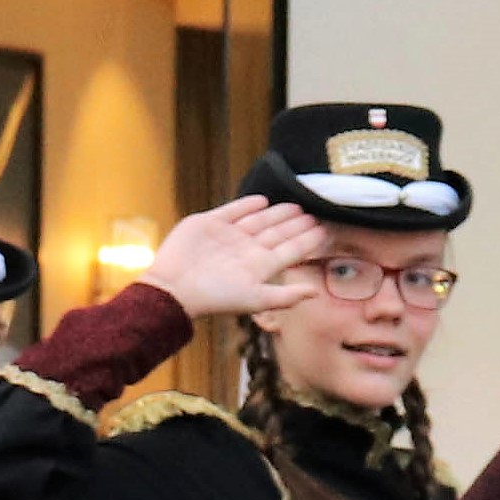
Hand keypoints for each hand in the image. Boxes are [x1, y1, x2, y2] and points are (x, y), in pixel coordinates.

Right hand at [139, 199, 327, 319]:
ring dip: (278, 213)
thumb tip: (315, 293)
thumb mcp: (255, 299)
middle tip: (315, 212)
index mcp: (259, 267)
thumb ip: (285, 296)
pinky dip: (248, 204)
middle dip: (296, 224)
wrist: (175, 287)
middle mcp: (246, 250)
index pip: (290, 251)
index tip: (324, 231)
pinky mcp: (210, 223)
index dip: (306, 241)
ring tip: (295, 206)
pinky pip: (233, 210)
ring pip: (260, 220)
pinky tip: (263, 200)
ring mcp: (229, 236)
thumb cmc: (215, 298)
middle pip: (278, 233)